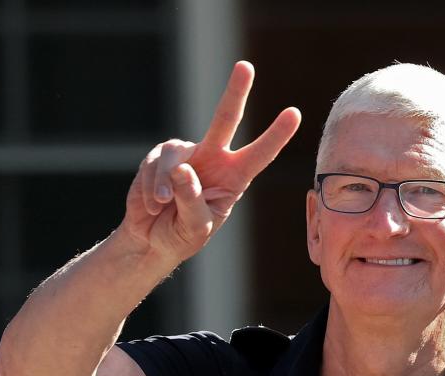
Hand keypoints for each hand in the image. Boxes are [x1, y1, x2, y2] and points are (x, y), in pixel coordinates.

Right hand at [120, 61, 300, 265]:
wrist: (152, 239)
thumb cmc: (183, 235)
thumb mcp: (195, 227)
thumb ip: (192, 201)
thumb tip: (182, 169)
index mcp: (234, 178)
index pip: (258, 155)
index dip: (275, 136)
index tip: (294, 114)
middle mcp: (213, 158)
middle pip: (225, 119)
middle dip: (235, 92)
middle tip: (246, 67)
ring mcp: (187, 153)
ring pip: (176, 157)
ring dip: (165, 187)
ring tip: (162, 207)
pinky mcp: (160, 155)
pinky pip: (155, 166)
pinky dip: (150, 189)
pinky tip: (152, 204)